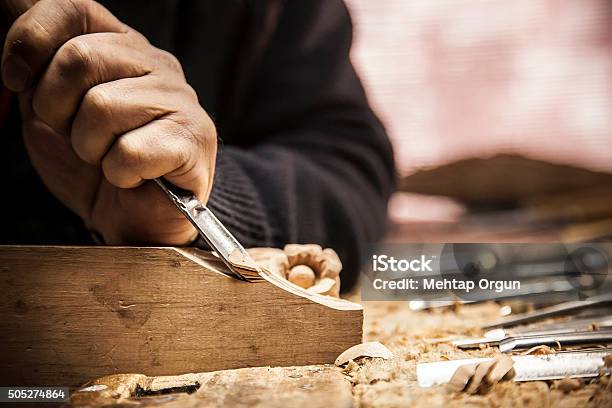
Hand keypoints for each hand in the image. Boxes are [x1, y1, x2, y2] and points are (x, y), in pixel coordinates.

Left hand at [1, 0, 216, 244]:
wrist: (130, 219)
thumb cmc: (92, 162)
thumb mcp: (48, 106)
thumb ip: (37, 63)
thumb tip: (9, 15)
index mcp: (124, 48)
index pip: (74, 9)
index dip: (31, 41)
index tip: (15, 81)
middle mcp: (158, 65)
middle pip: (80, 57)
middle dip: (57, 109)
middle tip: (76, 136)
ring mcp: (181, 100)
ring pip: (103, 107)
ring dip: (90, 147)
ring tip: (107, 158)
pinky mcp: (194, 139)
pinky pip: (130, 151)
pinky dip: (119, 173)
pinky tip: (132, 177)